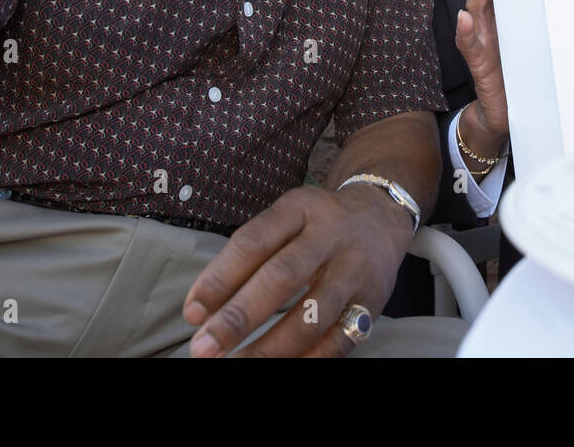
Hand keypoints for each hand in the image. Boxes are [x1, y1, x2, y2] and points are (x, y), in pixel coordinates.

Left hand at [182, 183, 412, 357]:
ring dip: (270, 348)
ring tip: (239, 363)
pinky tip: (282, 365)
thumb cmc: (316, 223)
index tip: (192, 313)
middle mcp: (330, 236)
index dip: (218, 279)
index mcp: (300, 209)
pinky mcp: (372, 301)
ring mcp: (354, 270)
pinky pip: (339, 340)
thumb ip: (248, 255)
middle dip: (238, 318)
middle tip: (204, 348)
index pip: (253, 243)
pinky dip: (309, 359)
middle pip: (281, 278)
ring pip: (311, 316)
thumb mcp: (285, 216)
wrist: (381, 216)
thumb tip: (201, 310)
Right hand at [455, 0, 533, 150]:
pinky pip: (468, 45)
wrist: (505, 116)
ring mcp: (482, 44)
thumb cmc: (522, 79)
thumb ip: (547, 28)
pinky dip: (465, 31)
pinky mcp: (478, 64)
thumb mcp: (538, 49)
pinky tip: (464, 18)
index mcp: (506, 20)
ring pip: (476, 11)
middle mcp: (491, 27)